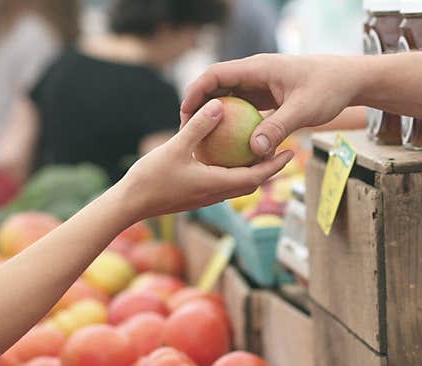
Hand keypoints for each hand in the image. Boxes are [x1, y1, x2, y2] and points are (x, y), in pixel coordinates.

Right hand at [118, 98, 293, 219]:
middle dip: (269, 168)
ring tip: (259, 150)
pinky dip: (232, 170)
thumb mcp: (176, 147)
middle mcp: (216, 194)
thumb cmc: (151, 178)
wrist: (130, 204)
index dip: (275, 165)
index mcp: (217, 185)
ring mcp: (206, 196)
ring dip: (251, 170)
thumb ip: (199, 127)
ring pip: (237, 183)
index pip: (256, 177)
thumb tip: (219, 105)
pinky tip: (226, 154)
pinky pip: (222, 181)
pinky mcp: (196, 195)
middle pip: (252, 182)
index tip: (291, 152)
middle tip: (283, 149)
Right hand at [181, 54, 358, 158]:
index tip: (185, 113)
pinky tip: (231, 147)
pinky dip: (235, 125)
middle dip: (200, 107)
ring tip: (203, 141)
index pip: (216, 74)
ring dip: (217, 117)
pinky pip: (245, 110)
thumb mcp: (303, 110)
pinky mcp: (269, 98)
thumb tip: (254, 150)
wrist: (349, 80)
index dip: (196, 92)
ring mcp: (262, 86)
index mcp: (258, 68)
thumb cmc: (329, 89)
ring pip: (230, 99)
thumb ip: (278, 128)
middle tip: (187, 132)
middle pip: (217, 87)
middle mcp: (256, 74)